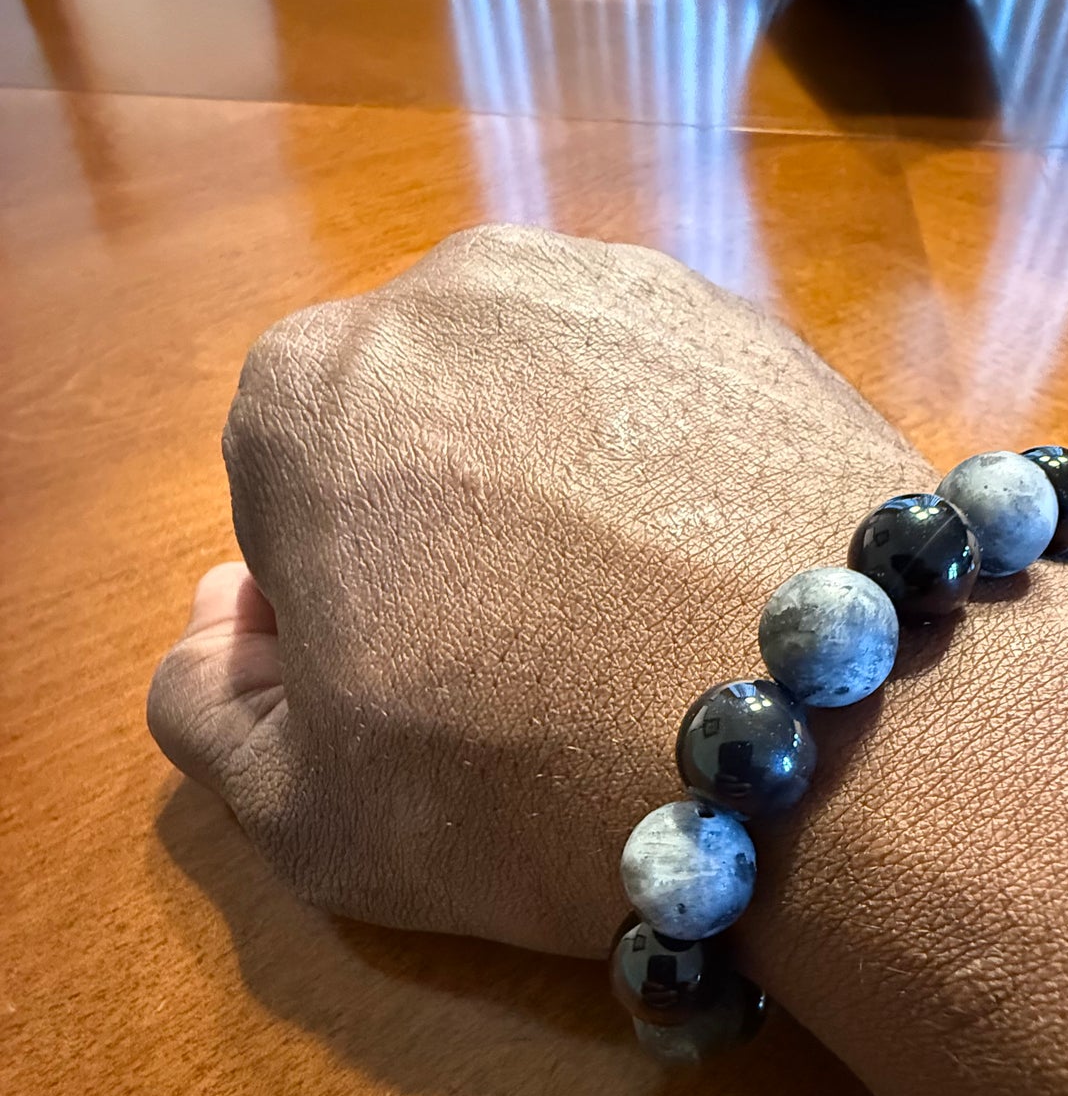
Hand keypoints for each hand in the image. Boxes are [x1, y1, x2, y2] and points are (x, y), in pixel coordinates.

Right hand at [148, 226, 930, 954]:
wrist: (836, 725)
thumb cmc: (528, 776)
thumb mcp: (304, 812)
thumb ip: (203, 704)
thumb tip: (226, 614)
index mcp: (304, 387)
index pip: (282, 503)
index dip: (340, 611)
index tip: (422, 693)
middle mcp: (453, 287)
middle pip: (416, 432)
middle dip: (446, 534)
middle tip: (536, 667)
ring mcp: (621, 283)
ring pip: (547, 406)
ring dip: (563, 492)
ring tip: (640, 624)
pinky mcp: (757, 312)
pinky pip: (668, 403)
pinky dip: (674, 474)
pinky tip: (722, 576)